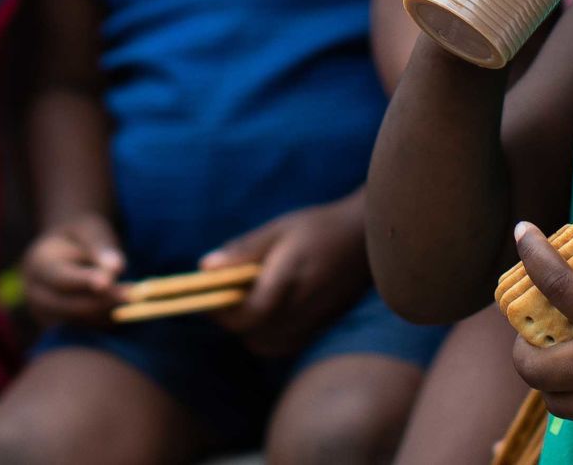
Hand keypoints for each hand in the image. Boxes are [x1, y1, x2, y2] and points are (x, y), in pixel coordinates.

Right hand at [22, 212, 127, 326]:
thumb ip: (101, 247)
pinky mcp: (57, 328)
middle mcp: (35, 292)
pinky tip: (122, 308)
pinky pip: (83, 331)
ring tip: (133, 297)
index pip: (60, 277)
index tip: (108, 282)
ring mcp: (44, 314)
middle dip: (103, 301)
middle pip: (68, 306)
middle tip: (135, 294)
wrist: (67, 248)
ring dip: (107, 313)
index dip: (84, 281)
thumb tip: (116, 269)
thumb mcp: (91, 231)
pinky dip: (104, 322)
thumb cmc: (81, 235)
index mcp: (38, 263)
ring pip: (78, 322)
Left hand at [200, 199, 369, 356]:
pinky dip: (270, 337)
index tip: (208, 296)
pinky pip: (287, 345)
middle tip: (225, 300)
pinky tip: (269, 315)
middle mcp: (305, 303)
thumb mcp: (280, 228)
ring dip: (250, 332)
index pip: (250, 311)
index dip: (222, 311)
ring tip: (247, 306)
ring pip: (269, 345)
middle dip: (233, 323)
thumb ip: (244, 250)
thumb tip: (204, 267)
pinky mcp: (324, 326)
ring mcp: (317, 318)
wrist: (368, 237)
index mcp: (291, 275)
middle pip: (255, 334)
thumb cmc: (319, 227)